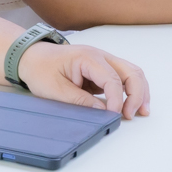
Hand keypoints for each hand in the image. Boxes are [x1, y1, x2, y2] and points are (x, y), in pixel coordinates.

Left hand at [17, 42, 150, 117]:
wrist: (31, 57)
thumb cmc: (40, 69)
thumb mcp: (55, 90)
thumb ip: (80, 101)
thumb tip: (103, 112)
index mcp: (88, 57)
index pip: (112, 79)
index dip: (116, 100)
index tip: (114, 116)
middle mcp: (100, 56)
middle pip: (131, 72)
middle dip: (136, 94)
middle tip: (131, 115)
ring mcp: (103, 62)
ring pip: (131, 73)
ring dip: (139, 92)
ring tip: (140, 112)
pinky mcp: (102, 70)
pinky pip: (123, 78)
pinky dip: (131, 91)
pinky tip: (131, 105)